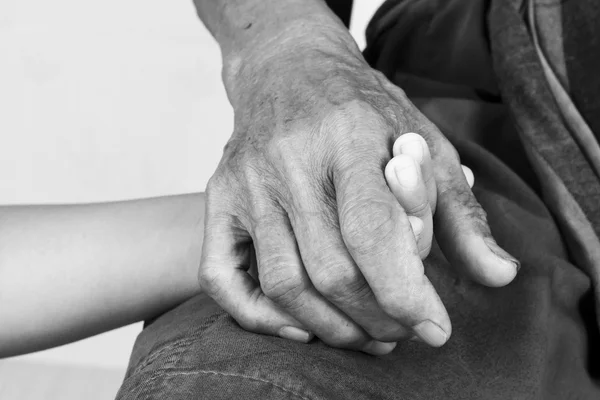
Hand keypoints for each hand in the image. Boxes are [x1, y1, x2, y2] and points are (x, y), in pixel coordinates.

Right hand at [199, 32, 518, 353]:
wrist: (287, 70)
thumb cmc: (359, 109)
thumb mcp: (422, 142)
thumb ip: (459, 211)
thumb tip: (499, 275)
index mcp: (347, 136)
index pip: (371, 231)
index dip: (405, 293)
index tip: (435, 329)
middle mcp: (288, 160)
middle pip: (330, 270)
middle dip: (377, 318)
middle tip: (403, 331)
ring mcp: (245, 182)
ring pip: (283, 283)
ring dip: (331, 327)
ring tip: (367, 334)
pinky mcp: (218, 199)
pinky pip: (220, 276)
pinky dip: (258, 317)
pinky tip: (300, 328)